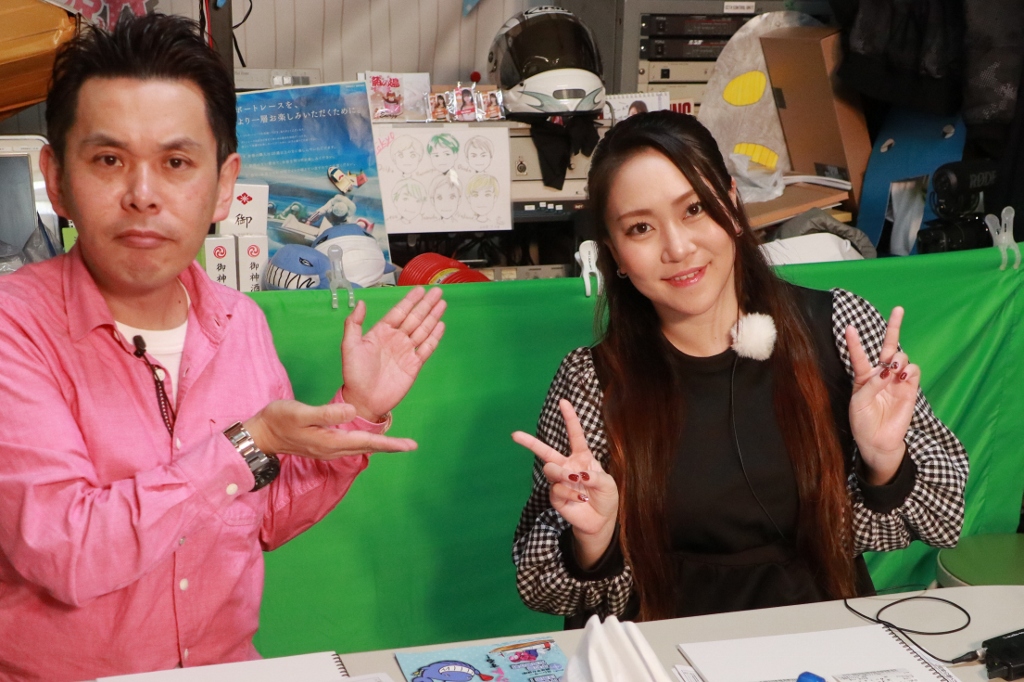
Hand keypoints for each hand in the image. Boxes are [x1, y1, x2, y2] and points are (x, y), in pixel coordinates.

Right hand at [244, 400, 416, 458]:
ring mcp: (329, 449)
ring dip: (380, 445)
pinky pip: (352, 445)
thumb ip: (326, 413)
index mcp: (331, 441)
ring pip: (361, 447)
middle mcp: (333, 449)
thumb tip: (350, 411)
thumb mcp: (301, 413)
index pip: (368, 442)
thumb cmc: (278, 419)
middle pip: (368, 447)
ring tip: (398, 443)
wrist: (260, 434)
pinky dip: (366, 442)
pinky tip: (371, 439)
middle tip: (412, 446)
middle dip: (391, 447)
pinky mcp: (324, 445)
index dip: (391, 444)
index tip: (411, 445)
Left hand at [340, 287, 445, 421]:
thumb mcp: (349, 346)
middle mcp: (396, 339)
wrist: (364, 400)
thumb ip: (353, 324)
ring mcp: (407, 351)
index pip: (399, 312)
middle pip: (415, 318)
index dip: (410, 301)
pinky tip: (441, 325)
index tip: (420, 289)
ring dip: (433, 317)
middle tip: (437, 291)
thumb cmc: (354, 374)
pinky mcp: (414, 365)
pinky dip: (434, 337)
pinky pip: (427, 348)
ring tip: (442, 304)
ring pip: (423, 330)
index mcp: (381, 332)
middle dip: (426, 304)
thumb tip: (360, 303)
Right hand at [512, 399, 618, 568]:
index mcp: (582, 457)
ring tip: (576, 482)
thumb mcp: (608, 484)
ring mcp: (560, 481)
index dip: (570, 418)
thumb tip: (578, 475)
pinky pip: (556, 489)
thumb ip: (594, 477)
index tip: (563, 402)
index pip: (575, 435)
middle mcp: (568, 466)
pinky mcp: (556, 496)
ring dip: (563, 474)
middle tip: (514, 435)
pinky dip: (569, 492)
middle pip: (545, 451)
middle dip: (529, 442)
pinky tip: (580, 498)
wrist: (601, 520)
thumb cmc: (605, 497)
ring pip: (550, 469)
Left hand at [846, 306, 919, 484]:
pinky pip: (913, 371)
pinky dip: (908, 370)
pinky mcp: (910, 389)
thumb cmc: (862, 422)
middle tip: (899, 309)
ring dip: (898, 359)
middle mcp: (880, 375)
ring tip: (893, 372)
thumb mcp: (858, 403)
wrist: (877, 442)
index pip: (859, 355)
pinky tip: (902, 377)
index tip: (849, 326)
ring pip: (901, 357)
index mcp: (863, 377)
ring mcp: (897, 381)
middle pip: (888, 346)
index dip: (854, 341)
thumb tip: (889, 372)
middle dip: (894, 327)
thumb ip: (871, 385)